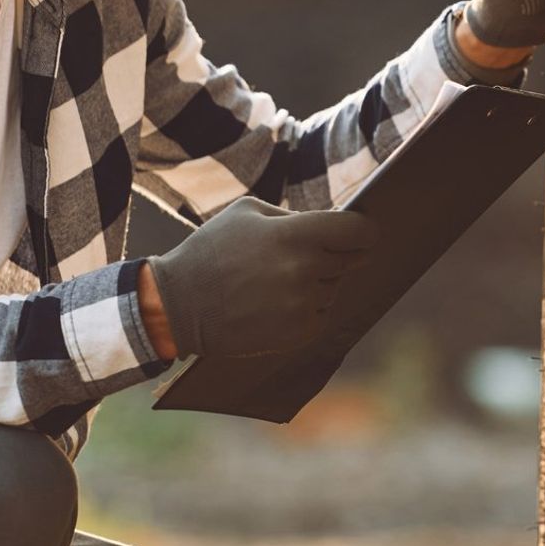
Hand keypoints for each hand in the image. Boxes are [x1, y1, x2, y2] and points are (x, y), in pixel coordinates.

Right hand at [146, 198, 377, 359]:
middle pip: (350, 260)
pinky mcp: (298, 333)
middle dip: (333, 254)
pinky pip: (321, 314)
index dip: (364, 231)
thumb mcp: (248, 212)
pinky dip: (307, 308)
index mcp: (295, 235)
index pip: (359, 232)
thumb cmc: (213, 250)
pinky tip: (275, 302)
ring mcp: (302, 305)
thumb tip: (331, 225)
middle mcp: (304, 271)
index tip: (361, 233)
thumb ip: (294, 217)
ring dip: (317, 283)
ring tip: (276, 281)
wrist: (180, 305)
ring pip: (333, 288)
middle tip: (301, 254)